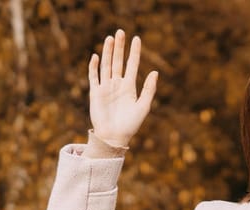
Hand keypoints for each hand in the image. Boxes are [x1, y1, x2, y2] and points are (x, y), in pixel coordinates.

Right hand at [88, 29, 158, 146]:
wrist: (114, 137)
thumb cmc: (131, 125)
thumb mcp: (143, 107)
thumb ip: (149, 90)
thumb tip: (155, 72)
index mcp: (130, 87)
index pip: (132, 65)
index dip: (134, 52)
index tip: (137, 38)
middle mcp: (117, 84)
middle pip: (118, 61)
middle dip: (119, 47)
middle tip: (121, 32)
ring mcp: (106, 88)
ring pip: (106, 65)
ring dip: (108, 52)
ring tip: (110, 38)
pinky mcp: (95, 93)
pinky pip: (94, 77)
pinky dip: (94, 67)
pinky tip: (97, 56)